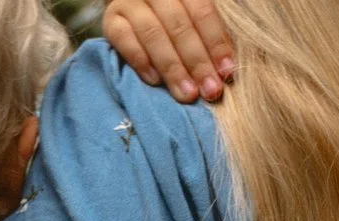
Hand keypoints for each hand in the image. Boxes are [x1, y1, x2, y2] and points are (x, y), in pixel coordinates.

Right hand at [102, 0, 235, 103]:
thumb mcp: (195, 21)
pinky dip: (141, 60)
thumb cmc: (180, 22)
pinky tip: (155, 81)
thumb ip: (209, 35)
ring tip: (187, 94)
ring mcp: (129, 2)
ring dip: (173, 67)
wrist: (140, 11)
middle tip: (210, 90)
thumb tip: (228, 70)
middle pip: (179, 25)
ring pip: (153, 33)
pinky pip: (124, 39)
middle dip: (197, 61)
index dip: (216, 42)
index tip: (227, 73)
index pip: (202, 10)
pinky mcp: (110, 20)